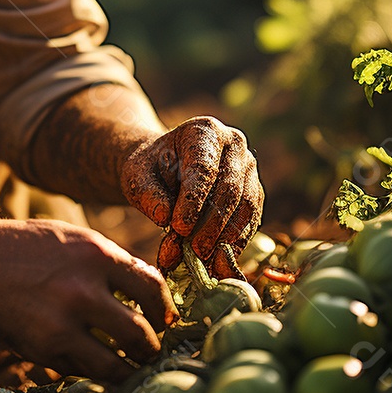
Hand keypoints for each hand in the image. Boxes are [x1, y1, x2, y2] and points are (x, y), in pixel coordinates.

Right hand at [0, 219, 176, 381]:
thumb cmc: (25, 248)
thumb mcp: (72, 239)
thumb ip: (110, 263)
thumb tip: (151, 295)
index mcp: (96, 253)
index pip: (153, 287)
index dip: (165, 309)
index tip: (165, 320)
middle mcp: (83, 288)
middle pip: (141, 333)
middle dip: (152, 348)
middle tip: (152, 351)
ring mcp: (63, 323)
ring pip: (117, 363)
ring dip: (129, 370)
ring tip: (131, 367)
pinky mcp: (43, 349)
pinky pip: (83, 370)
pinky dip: (94, 371)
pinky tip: (96, 364)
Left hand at [121, 116, 263, 278]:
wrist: (165, 169)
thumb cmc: (150, 170)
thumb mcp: (137, 176)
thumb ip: (146, 193)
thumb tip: (165, 217)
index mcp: (204, 130)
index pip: (203, 168)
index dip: (193, 200)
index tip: (179, 227)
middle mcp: (235, 145)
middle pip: (229, 189)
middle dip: (211, 224)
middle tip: (194, 252)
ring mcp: (249, 169)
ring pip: (245, 207)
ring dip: (225, 239)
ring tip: (205, 262)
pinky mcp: (255, 193)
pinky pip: (250, 221)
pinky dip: (235, 244)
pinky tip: (218, 262)